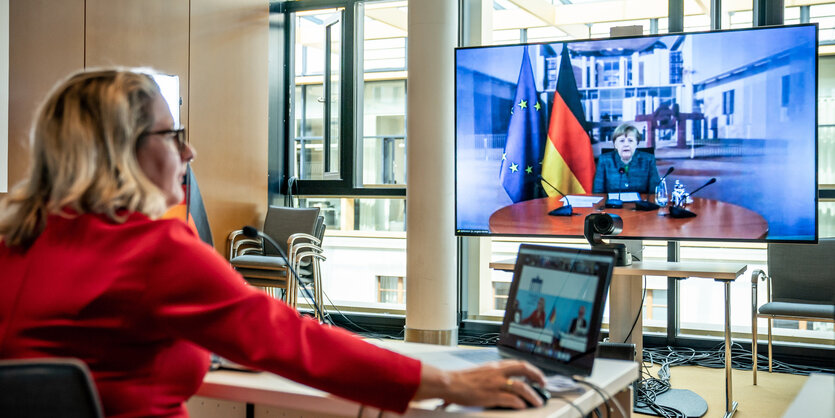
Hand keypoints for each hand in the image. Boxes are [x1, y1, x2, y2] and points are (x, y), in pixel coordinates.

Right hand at [414, 360, 546, 408]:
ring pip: (521, 386)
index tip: (538, 376)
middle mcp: (497, 372)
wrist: (449, 382)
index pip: (519, 363)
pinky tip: (522, 406)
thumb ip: (495, 374)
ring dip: (532, 395)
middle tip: (544, 385)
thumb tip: (507, 380)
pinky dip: (519, 403)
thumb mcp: (482, 371)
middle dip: (537, 377)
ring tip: (537, 402)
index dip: (532, 370)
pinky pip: (510, 399)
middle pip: (524, 370)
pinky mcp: (491, 395)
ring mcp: (495, 383)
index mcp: (495, 365)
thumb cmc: (462, 379)